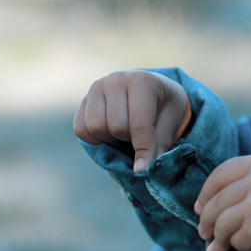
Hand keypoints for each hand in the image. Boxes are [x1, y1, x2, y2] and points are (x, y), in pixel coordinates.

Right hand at [73, 70, 191, 172]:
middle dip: (129, 139)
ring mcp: (97, 87)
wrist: (153, 90)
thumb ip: (157, 147)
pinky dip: (94, 138)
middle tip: (139, 133)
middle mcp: (117, 80)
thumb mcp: (169, 124)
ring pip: (95, 127)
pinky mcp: (84, 99)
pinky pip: (80, 128)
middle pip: (116, 127)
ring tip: (125, 130)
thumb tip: (140, 170)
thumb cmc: (163, 108)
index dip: (143, 150)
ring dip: (111, 137)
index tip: (144, 169)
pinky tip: (109, 132)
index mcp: (143, 82)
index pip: (139, 123)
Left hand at [194, 154, 250, 250]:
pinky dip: (237, 249)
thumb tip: (203, 205)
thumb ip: (244, 185)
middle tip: (204, 234)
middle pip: (215, 202)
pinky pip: (233, 241)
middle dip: (206, 221)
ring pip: (220, 223)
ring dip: (217, 240)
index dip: (205, 194)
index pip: (219, 175)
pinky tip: (248, 250)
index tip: (200, 208)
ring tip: (219, 249)